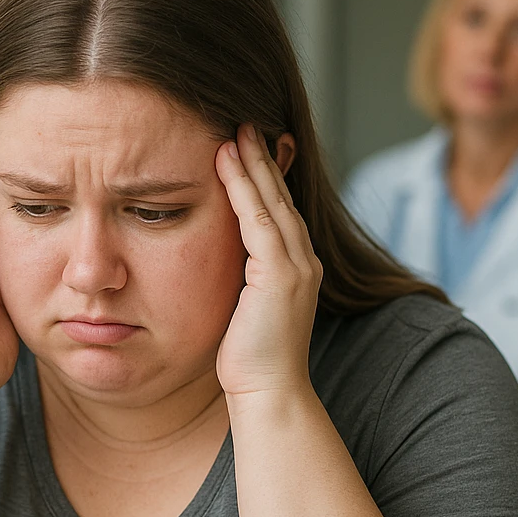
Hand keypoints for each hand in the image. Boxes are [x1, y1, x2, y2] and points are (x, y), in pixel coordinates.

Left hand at [214, 124, 321, 400]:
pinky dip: (245, 189)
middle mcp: (302, 262)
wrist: (268, 393)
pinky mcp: (282, 275)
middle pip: (280, 198)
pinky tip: (229, 162)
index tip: (242, 149)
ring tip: (234, 131)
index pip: (276, 214)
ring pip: (273, 201)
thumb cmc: (248, 364)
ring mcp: (296, 267)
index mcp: (293, 270)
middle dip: (262, 160)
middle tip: (242, 123)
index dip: (261, 180)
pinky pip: (261, 220)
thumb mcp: (241, 314)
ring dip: (253, 164)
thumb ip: (238, 286)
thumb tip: (215, 272)